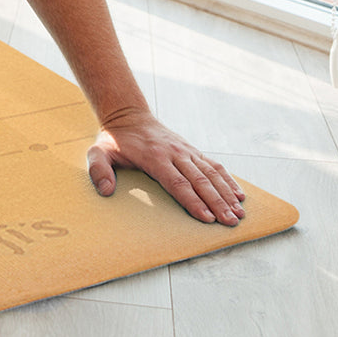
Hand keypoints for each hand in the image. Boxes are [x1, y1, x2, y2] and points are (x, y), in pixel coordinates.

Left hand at [86, 107, 245, 225]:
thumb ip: (99, 170)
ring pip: (210, 173)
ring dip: (226, 193)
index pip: (177, 183)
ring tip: (239, 212)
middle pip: (199, 180)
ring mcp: (185, 150)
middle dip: (217, 202)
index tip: (207, 218)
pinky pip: (212, 164)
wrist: (128, 115)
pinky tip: (239, 193)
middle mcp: (174, 152)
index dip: (192, 201)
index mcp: (154, 156)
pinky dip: (227, 179)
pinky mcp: (191, 150)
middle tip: (230, 222)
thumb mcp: (98, 152)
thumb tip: (105, 190)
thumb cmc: (114, 139)